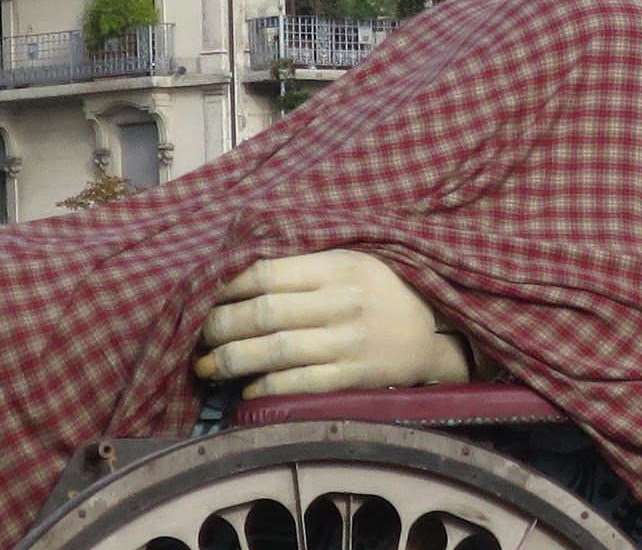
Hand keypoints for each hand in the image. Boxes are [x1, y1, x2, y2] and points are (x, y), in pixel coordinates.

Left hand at [195, 249, 471, 397]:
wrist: (437, 329)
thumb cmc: (385, 289)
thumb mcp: (354, 259)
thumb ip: (306, 262)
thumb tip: (239, 269)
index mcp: (339, 266)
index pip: (267, 272)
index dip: (227, 285)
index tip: (205, 294)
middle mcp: (341, 302)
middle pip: (263, 313)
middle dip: (219, 326)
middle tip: (199, 334)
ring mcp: (348, 341)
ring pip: (275, 351)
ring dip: (232, 359)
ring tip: (207, 365)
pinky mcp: (353, 375)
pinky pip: (299, 383)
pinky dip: (266, 386)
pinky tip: (246, 387)